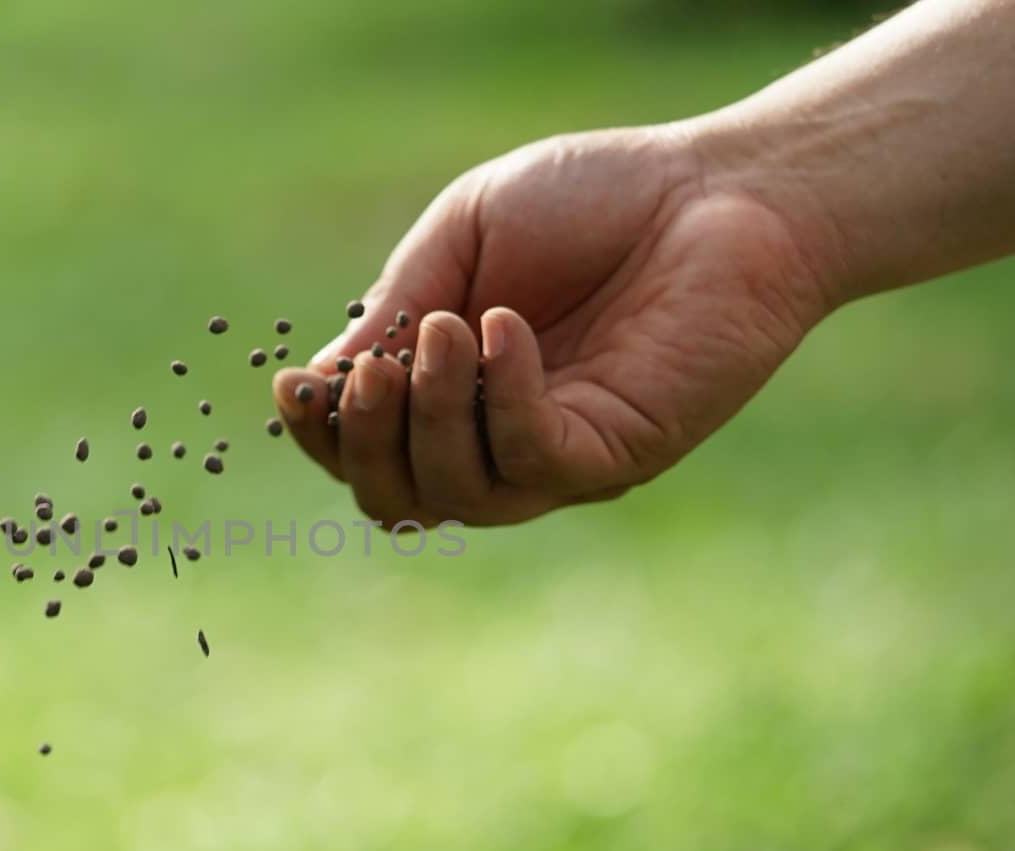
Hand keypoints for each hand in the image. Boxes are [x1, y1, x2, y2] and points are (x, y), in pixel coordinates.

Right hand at [272, 124, 833, 525]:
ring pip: (453, 494)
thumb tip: (321, 382)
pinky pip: (530, 461)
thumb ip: (397, 306)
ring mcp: (553, 456)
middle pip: (394, 496)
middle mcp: (495, 439)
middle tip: (372, 371)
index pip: (364, 451)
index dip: (319, 434)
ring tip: (447, 330)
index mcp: (451, 391)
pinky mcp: (613, 455)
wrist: (722, 190)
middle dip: (362, 441)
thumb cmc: (596, 200)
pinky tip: (507, 329)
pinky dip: (501, 399)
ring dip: (429, 417)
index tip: (292, 387)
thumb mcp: (464, 235)